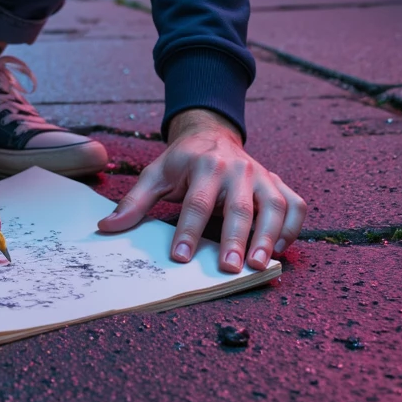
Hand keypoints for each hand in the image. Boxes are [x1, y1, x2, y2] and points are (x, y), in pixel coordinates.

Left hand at [96, 107, 306, 272]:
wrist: (211, 133)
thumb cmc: (182, 161)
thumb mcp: (155, 174)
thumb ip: (134, 202)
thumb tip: (106, 228)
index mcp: (204, 165)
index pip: (197, 202)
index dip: (188, 230)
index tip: (180, 256)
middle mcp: (237, 169)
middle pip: (239, 206)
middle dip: (234, 238)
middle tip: (227, 268)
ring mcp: (261, 175)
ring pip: (274, 206)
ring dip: (268, 236)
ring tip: (258, 265)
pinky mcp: (277, 183)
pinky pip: (295, 204)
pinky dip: (293, 228)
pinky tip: (280, 250)